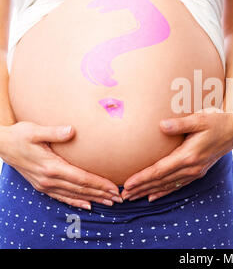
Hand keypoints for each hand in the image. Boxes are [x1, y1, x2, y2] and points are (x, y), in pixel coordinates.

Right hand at [0, 122, 121, 209]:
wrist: (1, 145)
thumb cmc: (20, 135)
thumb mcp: (35, 130)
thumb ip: (54, 131)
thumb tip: (71, 130)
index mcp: (51, 167)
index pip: (81, 178)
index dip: (99, 184)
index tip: (114, 187)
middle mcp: (49, 179)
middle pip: (81, 189)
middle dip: (101, 194)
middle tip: (119, 198)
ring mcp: (44, 184)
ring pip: (73, 195)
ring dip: (92, 199)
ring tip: (109, 202)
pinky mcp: (41, 186)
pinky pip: (61, 197)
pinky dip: (75, 202)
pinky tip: (87, 205)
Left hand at [121, 109, 232, 201]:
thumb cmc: (216, 120)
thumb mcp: (199, 118)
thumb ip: (180, 124)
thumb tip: (161, 125)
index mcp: (188, 156)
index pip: (159, 171)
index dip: (142, 178)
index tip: (127, 184)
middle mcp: (191, 168)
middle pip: (160, 181)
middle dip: (141, 189)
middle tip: (123, 196)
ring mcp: (195, 171)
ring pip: (168, 185)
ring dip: (149, 191)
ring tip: (133, 197)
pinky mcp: (198, 172)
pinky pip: (177, 185)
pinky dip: (164, 191)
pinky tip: (153, 195)